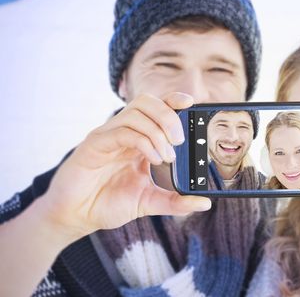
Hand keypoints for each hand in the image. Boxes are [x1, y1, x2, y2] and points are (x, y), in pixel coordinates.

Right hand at [39, 92, 210, 241]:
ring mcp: (108, 136)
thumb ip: (176, 201)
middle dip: (169, 116)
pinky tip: (153, 159)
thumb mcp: (149, 202)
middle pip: (148, 102)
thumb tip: (204, 203)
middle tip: (180, 140)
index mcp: (138, 139)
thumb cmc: (108, 203)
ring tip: (167, 156)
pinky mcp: (95, 144)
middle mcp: (123, 132)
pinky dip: (143, 142)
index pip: (157, 108)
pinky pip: (122, 131)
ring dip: (158, 131)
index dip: (174, 100)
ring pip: (136, 112)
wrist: (76, 217)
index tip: (192, 103)